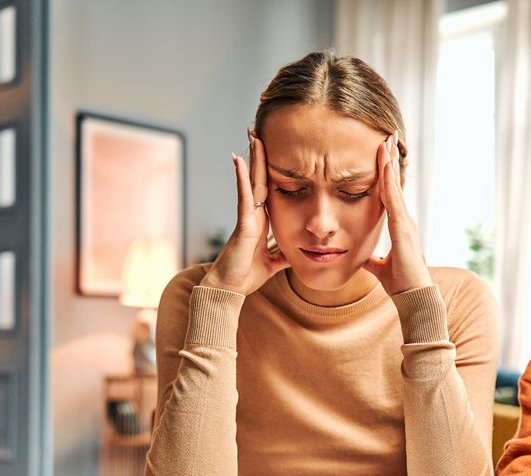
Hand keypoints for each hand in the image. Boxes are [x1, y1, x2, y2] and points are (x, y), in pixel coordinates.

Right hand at [199, 133, 289, 294]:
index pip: (270, 189)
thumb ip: (285, 253)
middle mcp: (254, 214)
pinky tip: (239, 159)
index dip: (272, 171)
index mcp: (262, 220)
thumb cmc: (247, 275)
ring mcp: (247, 217)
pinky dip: (241, 178)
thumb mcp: (275, 262)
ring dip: (252, 159)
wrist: (229, 289)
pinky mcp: (243, 224)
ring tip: (253, 135)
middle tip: (261, 131)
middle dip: (261, 156)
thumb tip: (301, 252)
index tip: (278, 151)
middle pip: (260, 179)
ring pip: (251, 182)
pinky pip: (243, 197)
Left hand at [363, 133, 432, 294]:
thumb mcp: (379, 268)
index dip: (385, 174)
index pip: (390, 195)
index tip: (381, 154)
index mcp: (400, 228)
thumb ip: (372, 259)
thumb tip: (361, 256)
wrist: (414, 299)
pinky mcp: (403, 229)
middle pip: (394, 184)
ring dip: (388, 163)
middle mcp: (405, 221)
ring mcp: (406, 223)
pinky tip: (383, 164)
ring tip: (385, 140)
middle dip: (389, 160)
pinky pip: (393, 199)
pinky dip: (387, 180)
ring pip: (394, 186)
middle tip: (387, 135)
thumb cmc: (402, 284)